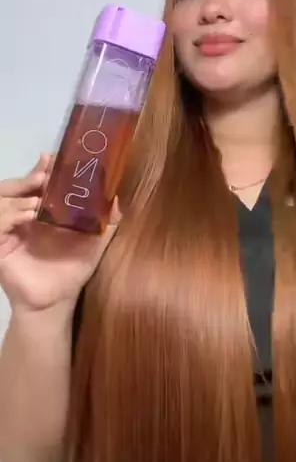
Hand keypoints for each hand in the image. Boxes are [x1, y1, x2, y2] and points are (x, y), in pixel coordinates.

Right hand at [0, 154, 120, 312]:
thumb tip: (117, 199)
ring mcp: (8, 230)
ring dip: (20, 194)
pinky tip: (27, 214)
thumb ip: (106, 222)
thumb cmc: (71, 271)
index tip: (51, 158)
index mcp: (41, 211)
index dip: (41, 169)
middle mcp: (21, 217)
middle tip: (44, 173)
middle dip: (29, 177)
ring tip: (38, 198)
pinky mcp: (0, 246)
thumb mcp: (93, 244)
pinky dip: (10, 215)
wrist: (55, 302)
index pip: (34, 183)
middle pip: (14, 186)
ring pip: (2, 199)